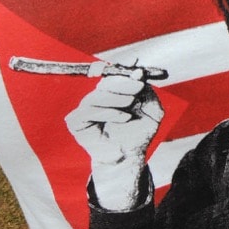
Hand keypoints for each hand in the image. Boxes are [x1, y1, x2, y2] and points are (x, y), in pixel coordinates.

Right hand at [66, 75, 162, 209]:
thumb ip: (147, 93)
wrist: (129, 157)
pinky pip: (88, 112)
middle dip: (123, 83)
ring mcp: (85, 110)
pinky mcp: (76, 122)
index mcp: (113, 93)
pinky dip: (108, 112)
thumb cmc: (139, 134)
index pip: (113, 76)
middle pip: (104, 82)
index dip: (124, 71)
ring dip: (116, 98)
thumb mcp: (152, 111)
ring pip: (96, 96)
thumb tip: (139, 72)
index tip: (139, 72)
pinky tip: (124, 117)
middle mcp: (97, 98)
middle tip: (138, 87)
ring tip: (132, 103)